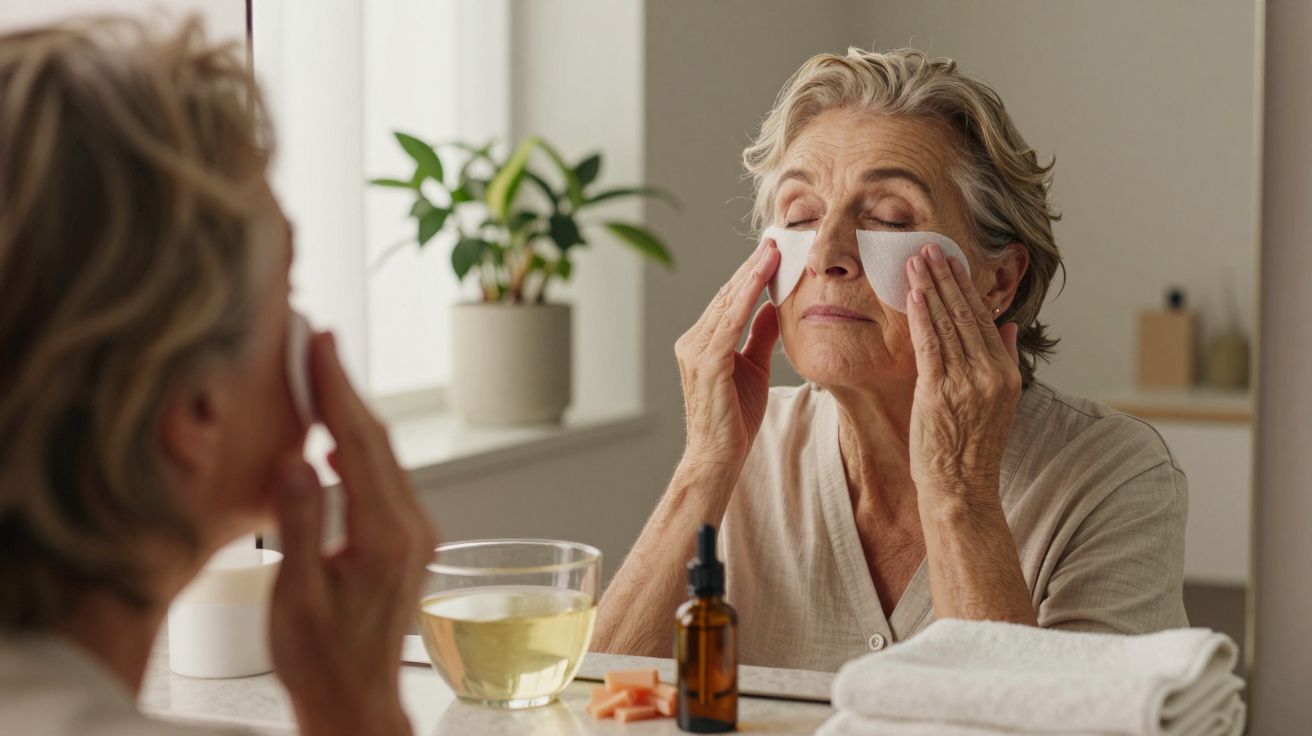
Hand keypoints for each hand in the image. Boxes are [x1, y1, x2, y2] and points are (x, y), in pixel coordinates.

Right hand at [268, 333, 437, 735]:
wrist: (355, 699)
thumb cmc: (320, 660)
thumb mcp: (296, 597)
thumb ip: (298, 524)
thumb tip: (298, 457)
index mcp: (384, 537)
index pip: (359, 444)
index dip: (336, 389)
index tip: (320, 345)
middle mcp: (411, 528)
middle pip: (377, 441)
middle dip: (346, 388)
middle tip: (320, 341)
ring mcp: (416, 534)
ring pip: (384, 457)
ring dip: (353, 414)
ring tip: (323, 373)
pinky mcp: (409, 541)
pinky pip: (385, 478)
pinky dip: (360, 447)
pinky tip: (337, 437)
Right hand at [674, 237, 780, 470]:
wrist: (718, 458)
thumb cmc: (733, 420)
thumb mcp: (753, 369)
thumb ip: (759, 337)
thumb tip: (772, 306)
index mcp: (701, 343)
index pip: (728, 301)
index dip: (749, 275)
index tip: (771, 251)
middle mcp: (692, 341)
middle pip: (726, 295)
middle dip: (751, 266)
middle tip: (774, 239)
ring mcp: (695, 351)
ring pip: (728, 303)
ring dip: (751, 274)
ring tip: (773, 250)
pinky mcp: (707, 362)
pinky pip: (729, 322)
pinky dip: (746, 297)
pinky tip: (762, 278)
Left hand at [904, 244, 1021, 502]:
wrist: (962, 489)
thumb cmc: (970, 449)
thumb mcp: (998, 403)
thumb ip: (1002, 359)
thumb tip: (1005, 325)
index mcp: (1006, 374)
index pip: (983, 319)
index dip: (965, 287)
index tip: (952, 261)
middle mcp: (991, 374)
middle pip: (966, 314)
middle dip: (947, 277)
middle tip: (930, 247)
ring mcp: (967, 382)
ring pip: (948, 324)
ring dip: (931, 288)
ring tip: (917, 260)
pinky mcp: (941, 391)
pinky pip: (931, 344)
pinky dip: (923, 315)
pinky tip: (914, 292)